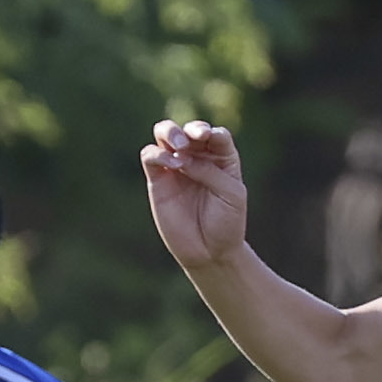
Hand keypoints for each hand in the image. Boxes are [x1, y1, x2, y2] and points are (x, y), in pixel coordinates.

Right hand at [142, 120, 249, 272]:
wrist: (210, 252)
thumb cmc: (227, 222)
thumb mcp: (230, 194)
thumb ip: (210, 171)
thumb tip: (181, 157)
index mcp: (221, 158)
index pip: (216, 135)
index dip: (212, 132)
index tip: (209, 138)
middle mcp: (198, 157)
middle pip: (189, 129)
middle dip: (190, 129)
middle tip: (191, 139)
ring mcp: (176, 166)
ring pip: (165, 133)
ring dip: (170, 132)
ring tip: (179, 146)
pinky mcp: (158, 179)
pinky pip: (151, 155)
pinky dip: (158, 154)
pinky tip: (172, 164)